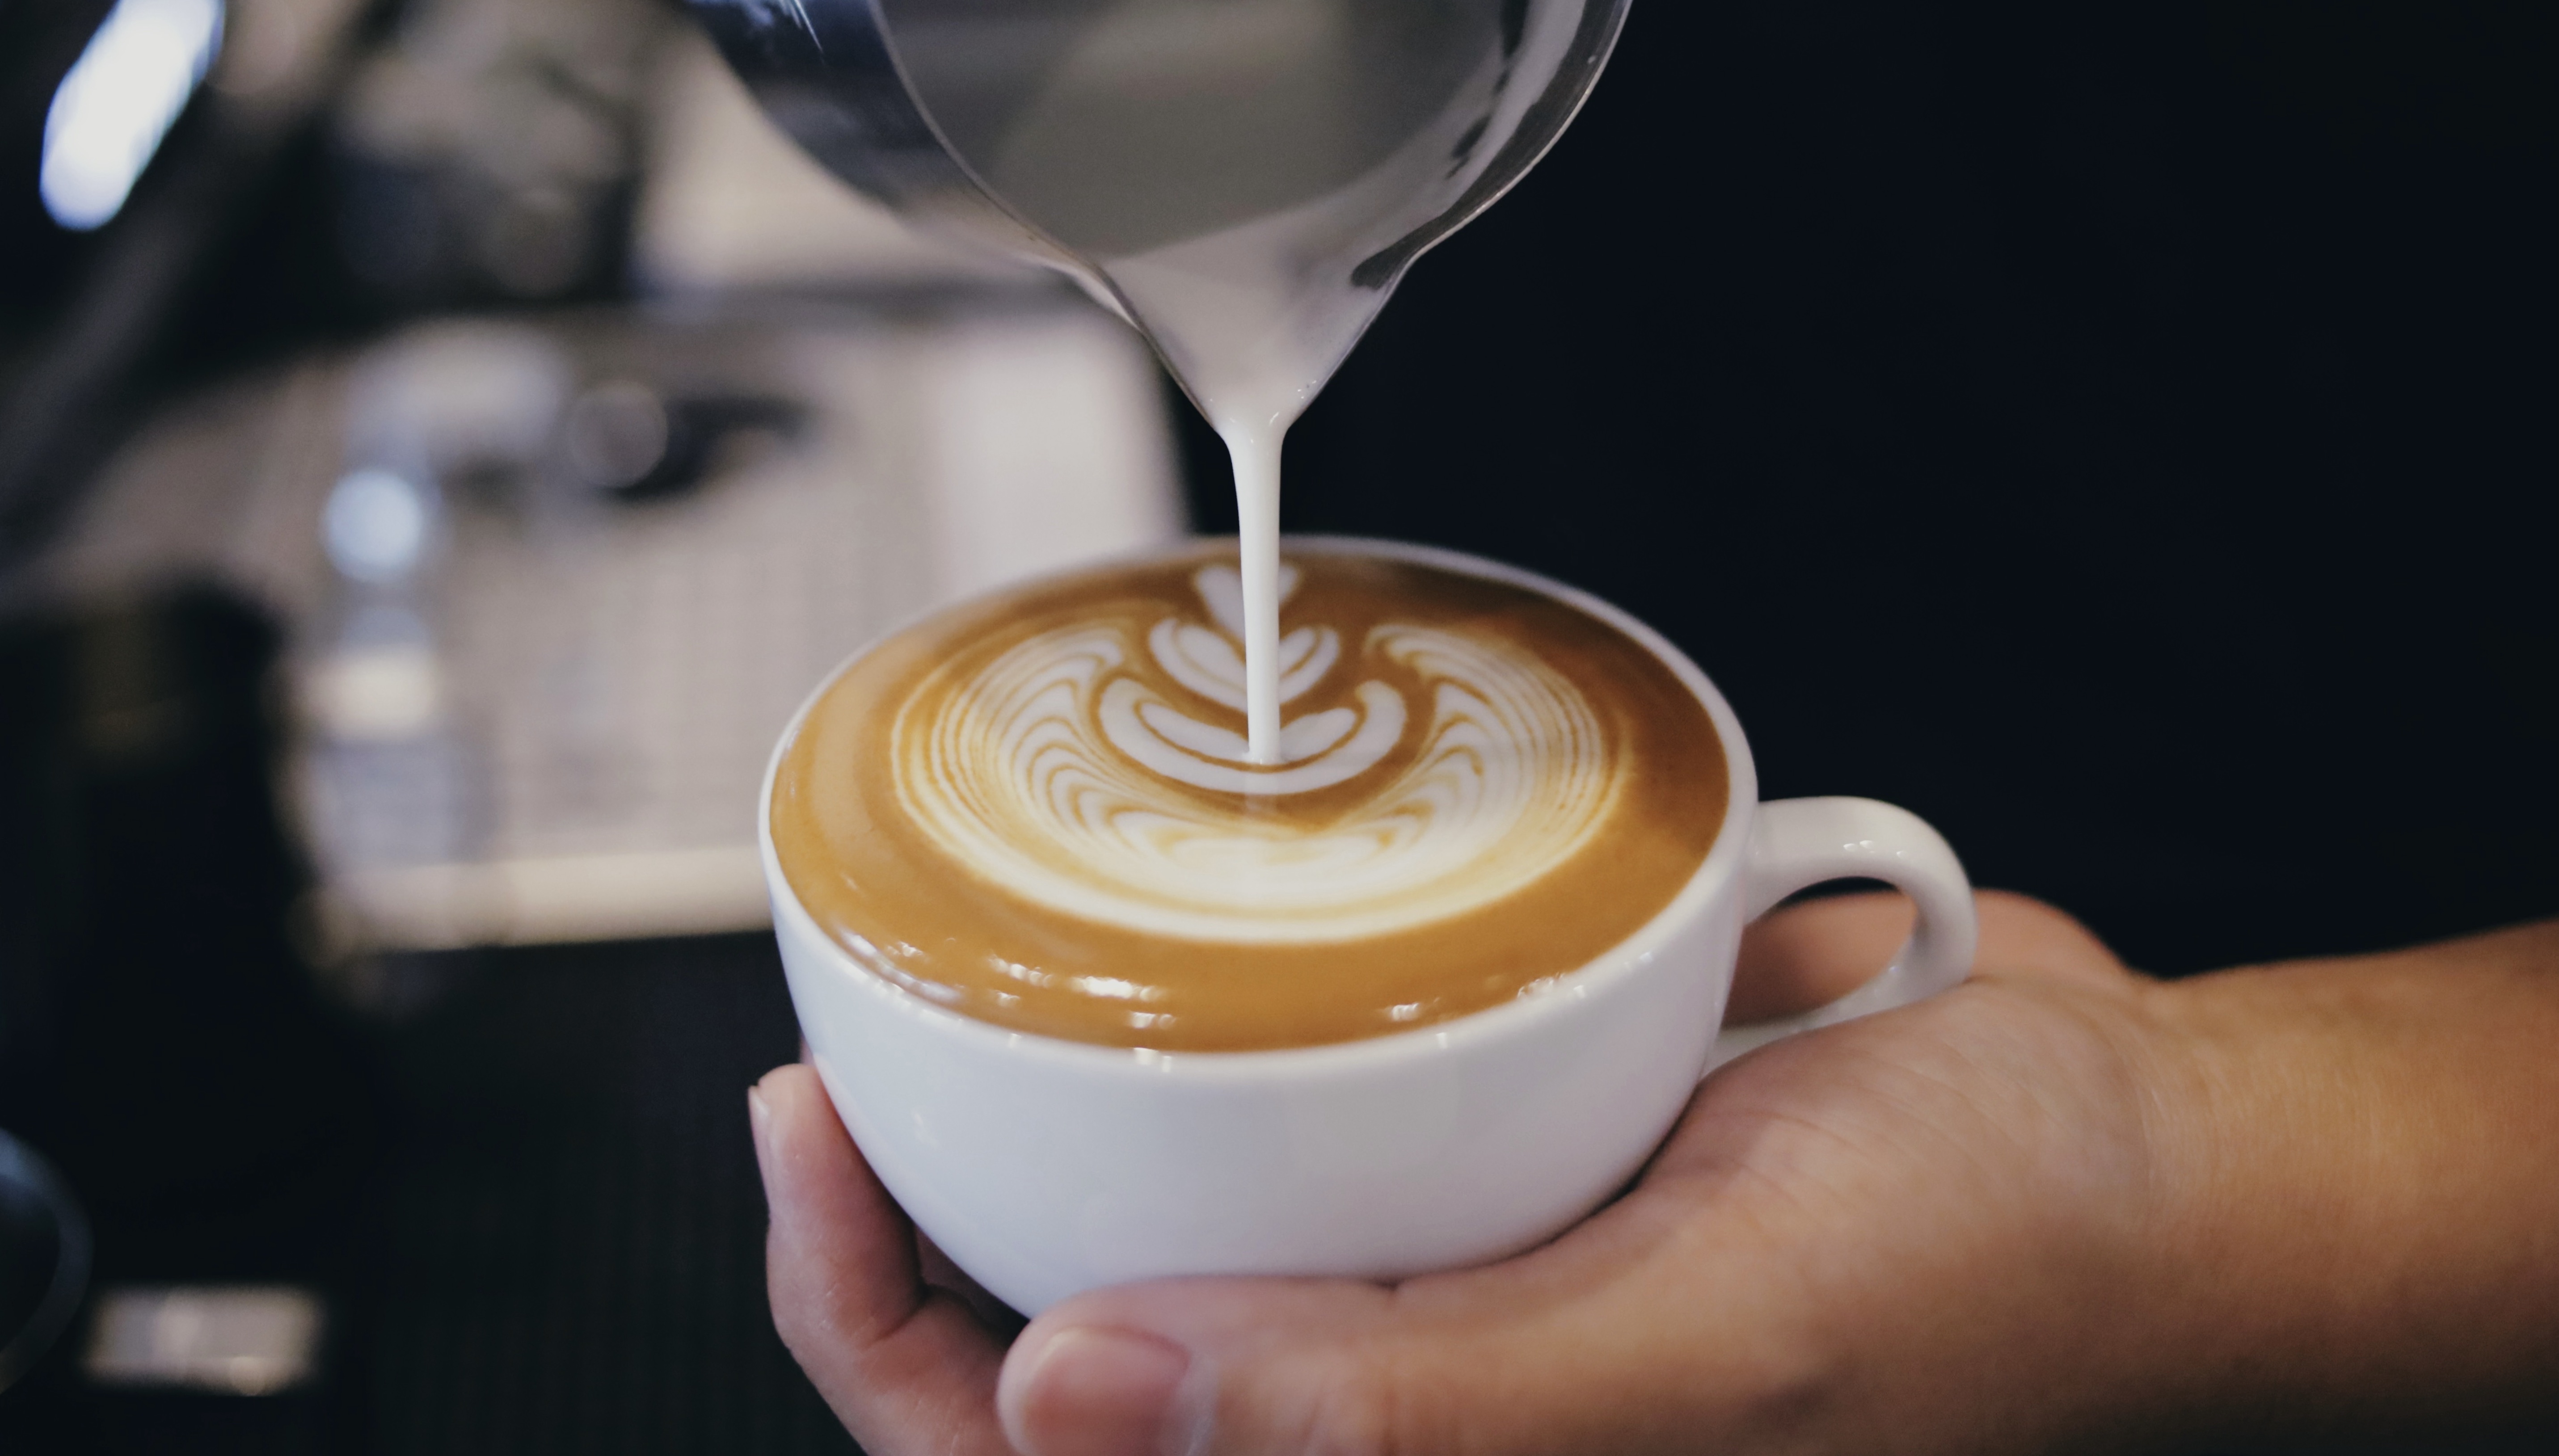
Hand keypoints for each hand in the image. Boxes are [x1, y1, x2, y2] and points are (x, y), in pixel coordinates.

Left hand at [749, 889, 2201, 1454]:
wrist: (2138, 1133)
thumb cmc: (1988, 1263)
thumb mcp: (1716, 1341)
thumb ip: (1412, 1403)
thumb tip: (1069, 1411)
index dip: (892, 1354)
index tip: (815, 1151)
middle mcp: (1414, 1414)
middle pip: (1084, 1370)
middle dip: (923, 1244)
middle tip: (838, 1066)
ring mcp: (1446, 1294)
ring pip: (1172, 1243)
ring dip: (1044, 1135)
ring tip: (944, 996)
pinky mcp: (1496, 1173)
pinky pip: (1297, 1132)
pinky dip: (1213, 1055)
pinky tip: (1170, 953)